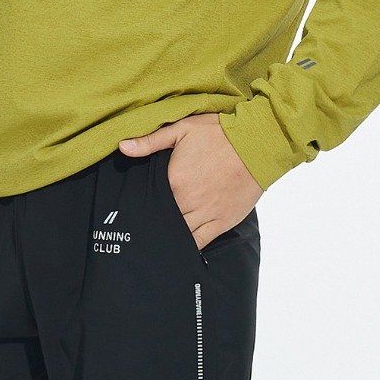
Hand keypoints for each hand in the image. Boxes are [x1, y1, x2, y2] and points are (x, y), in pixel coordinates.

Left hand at [118, 113, 261, 250]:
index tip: (134, 210)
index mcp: (173, 181)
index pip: (149, 200)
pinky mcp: (221, 222)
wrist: (257, 143)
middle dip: (153, 223)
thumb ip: (150, 141)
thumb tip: (122, 147)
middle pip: (162, 219)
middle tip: (143, 228)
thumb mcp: (182, 129)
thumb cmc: (219, 133)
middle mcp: (187, 202)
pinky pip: (200, 242)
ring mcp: (205, 214)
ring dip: (168, 237)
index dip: (142, 206)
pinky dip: (188, 248)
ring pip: (179, 234)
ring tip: (157, 242)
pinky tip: (179, 250)